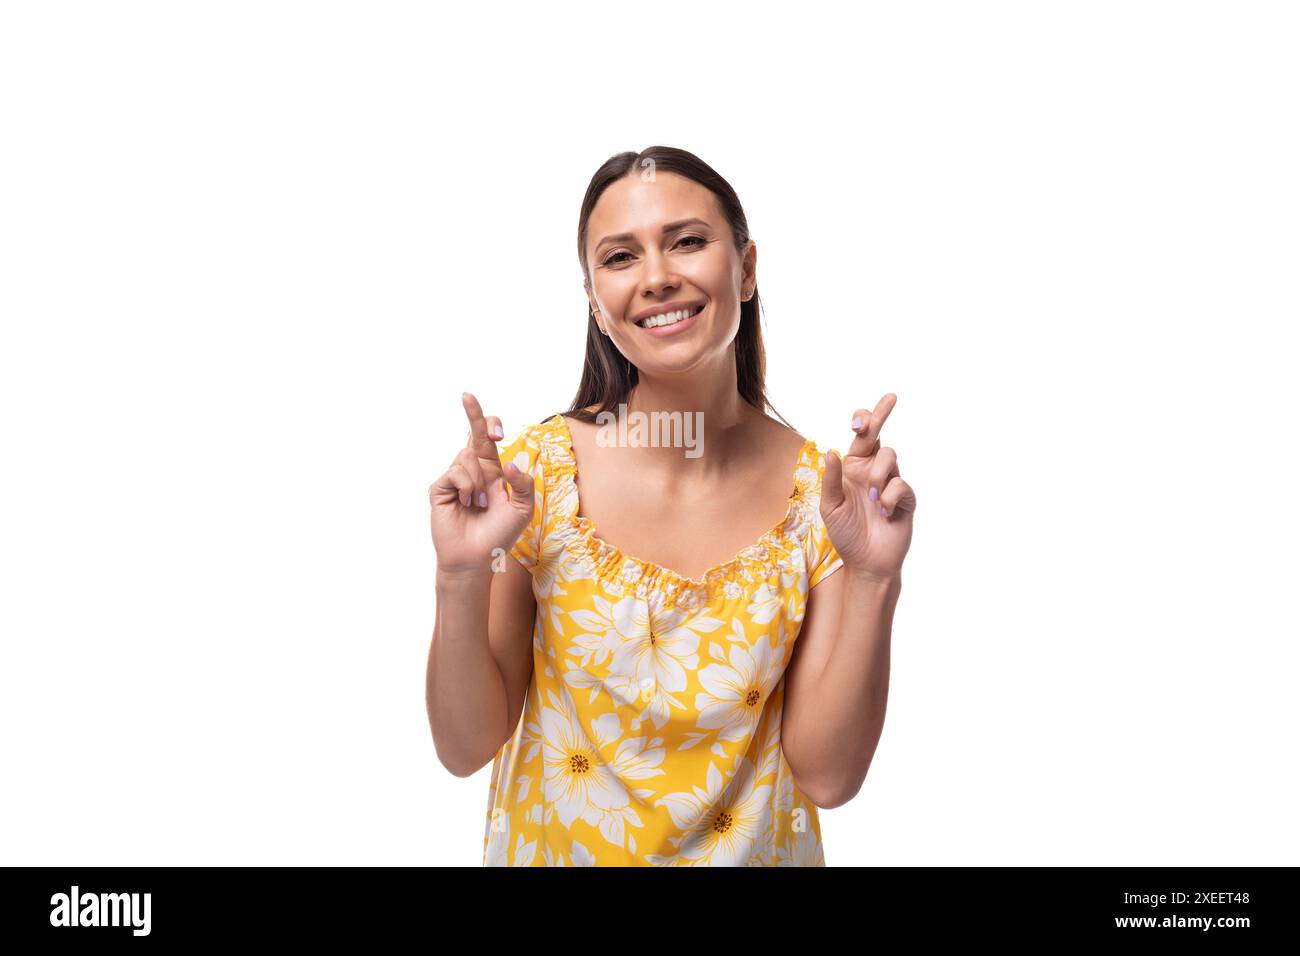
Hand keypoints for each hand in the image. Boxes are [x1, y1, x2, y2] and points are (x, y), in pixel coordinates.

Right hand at [427, 392, 536, 573]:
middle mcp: (473, 470)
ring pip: (468, 457)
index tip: (495, 422)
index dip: (488, 423)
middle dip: (473, 413)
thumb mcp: (522, 508)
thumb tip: (511, 463)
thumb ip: (523, 483)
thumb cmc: (499, 534)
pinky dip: (467, 486)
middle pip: (474, 434)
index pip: (489, 439)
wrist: (476, 557)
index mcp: (493, 471)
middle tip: (467, 397)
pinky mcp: (440, 487)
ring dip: (479, 480)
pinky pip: (456, 472)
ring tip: (479, 502)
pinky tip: (466, 502)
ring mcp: (455, 478)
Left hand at [820, 393, 915, 580]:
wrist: (866, 563)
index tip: (858, 420)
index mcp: (853, 469)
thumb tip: (831, 451)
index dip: (863, 421)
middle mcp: (873, 471)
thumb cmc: (846, 533)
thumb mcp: (830, 507)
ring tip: (870, 499)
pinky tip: (883, 514)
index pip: (861, 437)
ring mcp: (891, 483)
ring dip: (877, 475)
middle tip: (890, 397)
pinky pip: (900, 485)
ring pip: (889, 457)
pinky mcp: (905, 499)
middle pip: (880, 436)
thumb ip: (830, 480)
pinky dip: (888, 498)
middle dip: (882, 414)